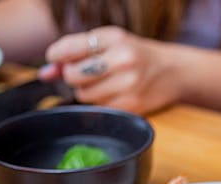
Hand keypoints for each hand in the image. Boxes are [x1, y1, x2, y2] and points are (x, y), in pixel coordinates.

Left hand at [38, 26, 185, 113]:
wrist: (175, 72)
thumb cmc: (139, 55)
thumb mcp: (110, 42)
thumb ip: (76, 52)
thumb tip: (45, 73)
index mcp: (115, 38)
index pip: (68, 49)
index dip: (57, 57)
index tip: (58, 59)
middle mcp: (123, 60)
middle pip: (73, 76)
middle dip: (74, 76)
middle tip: (88, 72)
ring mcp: (129, 85)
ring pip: (84, 95)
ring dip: (88, 91)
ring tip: (106, 83)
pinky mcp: (133, 106)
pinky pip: (100, 108)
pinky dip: (103, 103)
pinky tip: (116, 94)